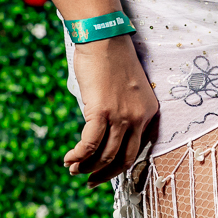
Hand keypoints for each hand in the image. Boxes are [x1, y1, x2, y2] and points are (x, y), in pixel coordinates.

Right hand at [63, 36, 159, 185]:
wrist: (103, 37)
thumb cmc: (110, 58)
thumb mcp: (125, 88)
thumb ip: (121, 111)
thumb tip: (103, 135)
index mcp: (149, 111)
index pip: (138, 148)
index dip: (119, 165)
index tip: (105, 171)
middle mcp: (139, 117)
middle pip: (124, 159)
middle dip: (105, 174)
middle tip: (89, 180)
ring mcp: (122, 116)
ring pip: (105, 155)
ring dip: (87, 167)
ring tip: (73, 169)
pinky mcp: (102, 112)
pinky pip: (90, 145)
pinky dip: (78, 156)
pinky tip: (68, 159)